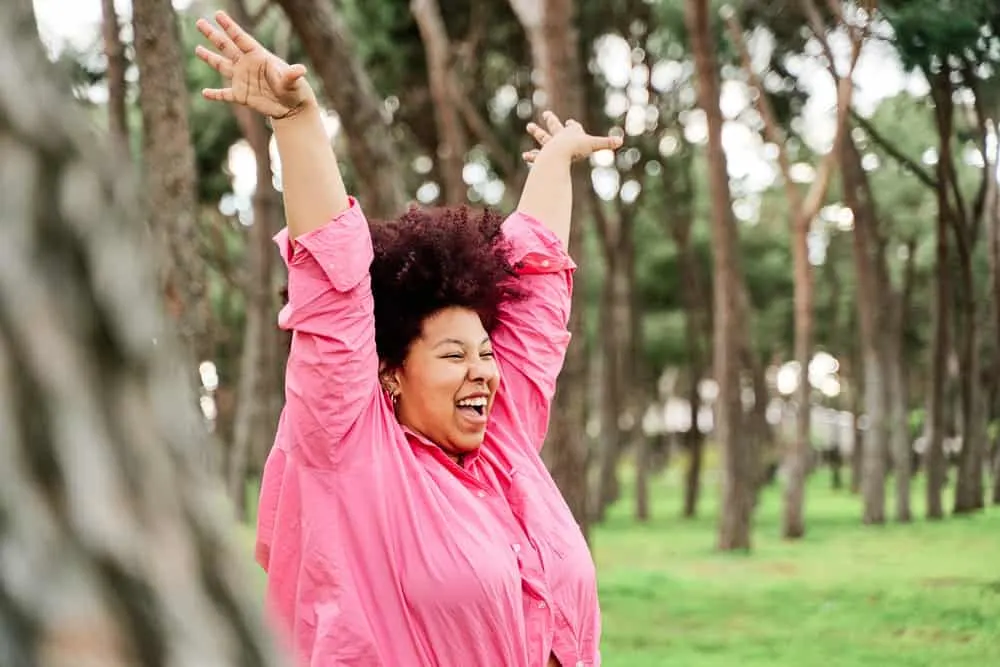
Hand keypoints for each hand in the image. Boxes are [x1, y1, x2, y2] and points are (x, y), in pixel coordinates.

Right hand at [195, 10, 315, 118]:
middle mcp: (247, 65)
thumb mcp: (293, 81)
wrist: (291, 107)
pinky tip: (204, 93)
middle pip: (226, 47)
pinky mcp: (241, 96)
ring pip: (221, 66)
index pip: (241, 38)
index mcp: (258, 56)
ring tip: (197, 49)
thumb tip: (301, 70)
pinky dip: (215, 95)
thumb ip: (292, 75)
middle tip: (199, 22)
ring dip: (209, 58)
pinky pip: (224, 94)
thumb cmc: (294, 89)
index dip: (229, 26)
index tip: (218, 14)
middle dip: (213, 35)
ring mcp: (242, 79)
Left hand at [522, 111, 622, 162]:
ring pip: (542, 138)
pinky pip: (537, 155)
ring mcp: (550, 146)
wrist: (559, 153)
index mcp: (571, 133)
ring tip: (529, 126)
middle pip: (554, 126)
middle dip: (551, 120)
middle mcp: (559, 137)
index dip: (572, 126)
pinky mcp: (543, 155)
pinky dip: (533, 156)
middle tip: (546, 113)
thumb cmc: (576, 148)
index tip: (569, 122)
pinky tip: (526, 156)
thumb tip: (621, 141)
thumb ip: (606, 143)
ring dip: (537, 131)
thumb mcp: (593, 145)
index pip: (573, 127)